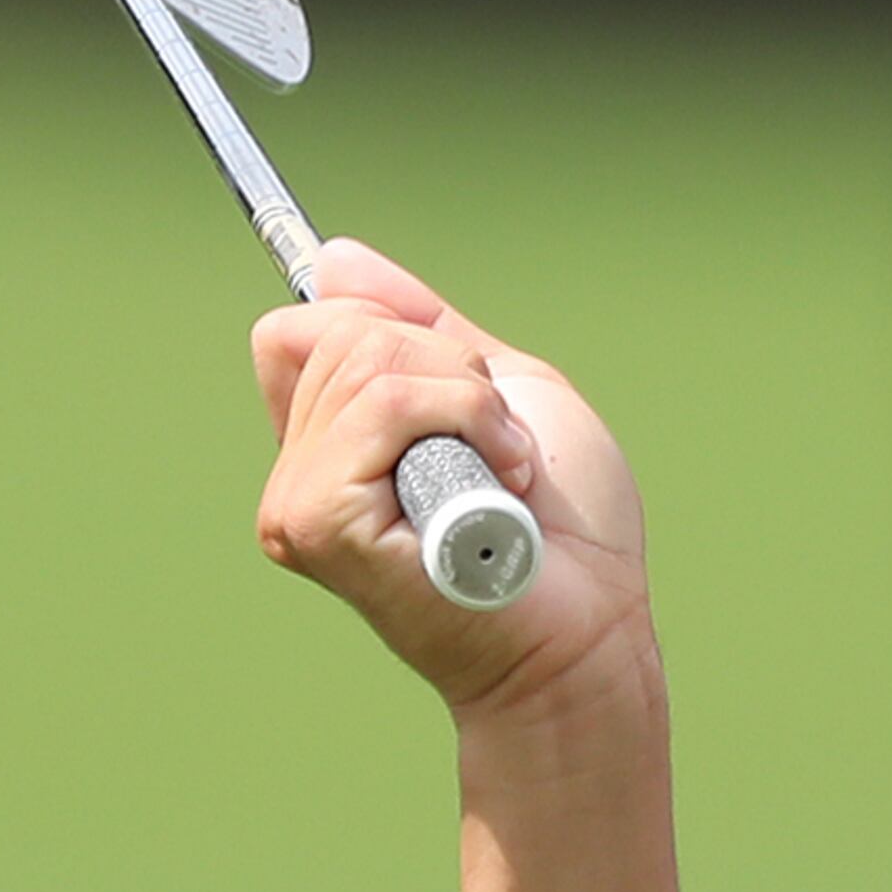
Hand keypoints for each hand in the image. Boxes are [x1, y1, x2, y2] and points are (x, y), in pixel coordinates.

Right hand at [251, 243, 650, 712]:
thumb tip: (331, 260)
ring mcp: (298, 503)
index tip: (472, 406)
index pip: (306, 327)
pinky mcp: (319, 522)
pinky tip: (495, 492)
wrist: (593, 631)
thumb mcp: (499, 389)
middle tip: (502, 454)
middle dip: (451, 371)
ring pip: (366, 358)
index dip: (401, 337)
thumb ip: (419, 325)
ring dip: (468, 401)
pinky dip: (462, 421)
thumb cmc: (567, 533)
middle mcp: (299, 476)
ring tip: (505, 477)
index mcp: (330, 447)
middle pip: (342, 330)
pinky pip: (382, 403)